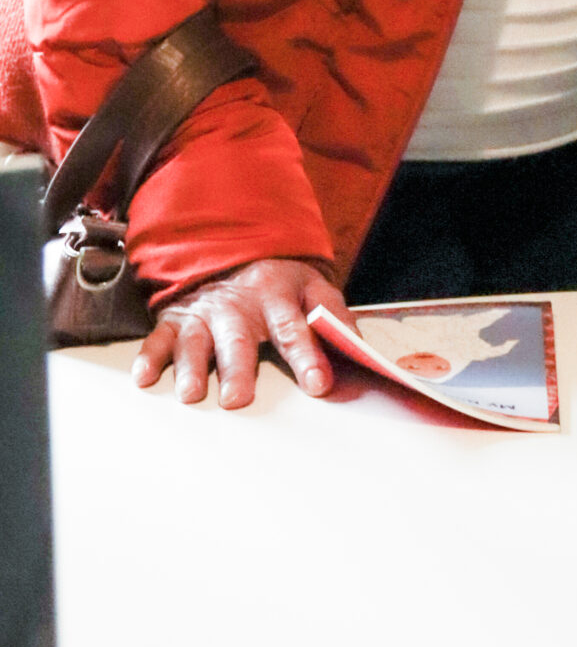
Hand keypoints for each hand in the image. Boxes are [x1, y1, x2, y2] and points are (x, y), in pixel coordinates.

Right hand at [133, 258, 346, 409]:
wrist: (230, 248)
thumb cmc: (277, 281)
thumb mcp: (312, 287)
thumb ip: (335, 316)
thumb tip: (361, 350)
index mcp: (277, 296)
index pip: (295, 329)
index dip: (308, 357)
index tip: (318, 384)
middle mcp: (238, 306)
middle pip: (239, 339)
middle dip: (238, 369)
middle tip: (238, 399)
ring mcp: (204, 313)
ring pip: (196, 341)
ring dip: (191, 368)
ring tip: (192, 394)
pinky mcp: (175, 320)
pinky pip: (159, 338)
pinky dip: (150, 358)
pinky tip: (145, 378)